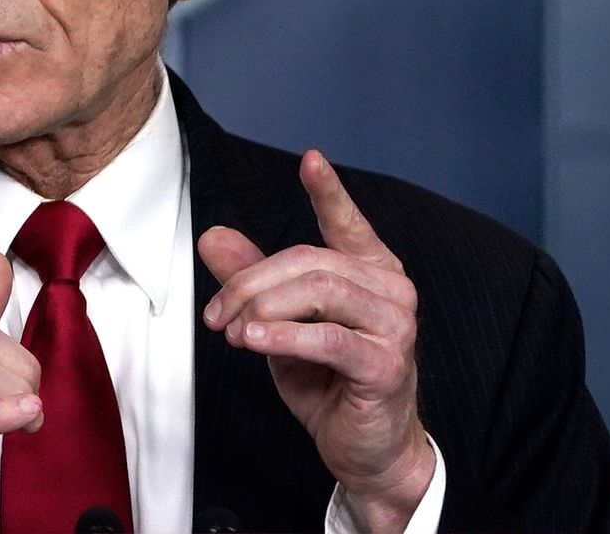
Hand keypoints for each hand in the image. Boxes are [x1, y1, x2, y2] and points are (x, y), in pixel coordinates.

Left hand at [197, 150, 434, 533]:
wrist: (364, 449)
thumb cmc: (327, 381)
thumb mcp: (279, 323)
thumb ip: (253, 280)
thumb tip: (213, 236)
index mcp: (371, 272)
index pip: (348, 223)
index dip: (330, 192)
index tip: (311, 160)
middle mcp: (391, 291)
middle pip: (309, 261)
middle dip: (250, 284)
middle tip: (216, 315)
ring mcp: (396, 327)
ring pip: (319, 291)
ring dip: (263, 309)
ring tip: (232, 332)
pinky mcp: (387, 365)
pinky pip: (329, 338)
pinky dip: (284, 335)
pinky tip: (252, 339)